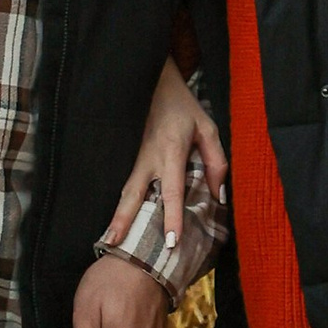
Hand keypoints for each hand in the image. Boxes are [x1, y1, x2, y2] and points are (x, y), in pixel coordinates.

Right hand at [98, 57, 226, 252]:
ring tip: (108, 240)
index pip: (171, 190)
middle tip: (115, 244)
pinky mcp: (130, 157)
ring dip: (117, 216)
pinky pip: (127, 185)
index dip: (171, 216)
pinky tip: (117, 224)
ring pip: (125, 191)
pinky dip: (121, 205)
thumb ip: (216, 161)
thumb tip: (219, 196)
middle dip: (124, 220)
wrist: (154, 82)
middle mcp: (148, 158)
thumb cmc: (183, 107)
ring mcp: (135, 157)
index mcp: (170, 150)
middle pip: (133, 194)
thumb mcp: (208, 128)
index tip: (171, 241)